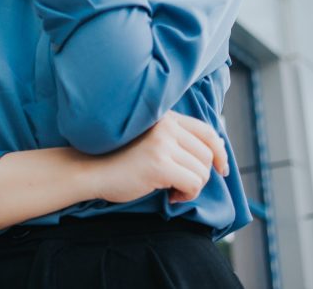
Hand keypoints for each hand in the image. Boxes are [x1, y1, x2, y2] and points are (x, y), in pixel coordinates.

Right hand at [87, 111, 229, 204]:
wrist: (92, 170)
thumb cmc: (120, 160)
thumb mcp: (152, 141)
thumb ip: (178, 140)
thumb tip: (218, 147)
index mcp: (166, 117)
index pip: (207, 131)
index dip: (219, 152)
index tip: (221, 168)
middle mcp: (166, 125)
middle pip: (207, 154)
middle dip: (200, 175)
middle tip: (180, 185)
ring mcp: (162, 143)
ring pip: (202, 172)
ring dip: (191, 187)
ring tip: (171, 190)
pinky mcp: (159, 164)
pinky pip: (193, 184)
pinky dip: (186, 195)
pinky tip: (169, 196)